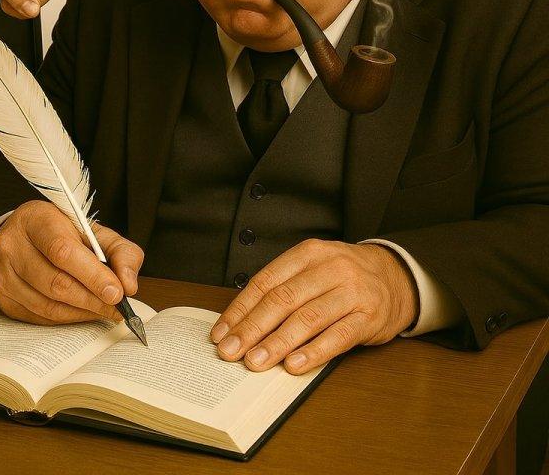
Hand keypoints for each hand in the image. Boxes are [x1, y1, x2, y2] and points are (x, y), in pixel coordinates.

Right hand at [0, 199, 143, 325]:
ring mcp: (2, 274)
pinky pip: (39, 317)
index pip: (62, 251)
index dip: (92, 275)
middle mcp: (12, 246)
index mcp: (36, 219)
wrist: (26, 235)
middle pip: (55, 282)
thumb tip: (128, 285)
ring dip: (82, 312)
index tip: (117, 292)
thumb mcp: (95, 231)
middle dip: (92, 299)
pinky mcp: (3, 298)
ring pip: (47, 305)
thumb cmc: (64, 232)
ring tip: (104, 309)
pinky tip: (83, 311)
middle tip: (117, 306)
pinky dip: (67, 319)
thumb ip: (120, 251)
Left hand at [209, 239, 418, 374]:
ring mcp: (351, 292)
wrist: (396, 276)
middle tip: (231, 351)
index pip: (266, 282)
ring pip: (307, 318)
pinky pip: (337, 336)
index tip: (221, 332)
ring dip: (277, 343)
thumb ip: (283, 288)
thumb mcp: (313, 268)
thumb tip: (241, 322)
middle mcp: (329, 268)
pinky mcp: (370, 317)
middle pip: (283, 300)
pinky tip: (293, 365)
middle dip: (252, 328)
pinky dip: (313, 352)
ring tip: (255, 362)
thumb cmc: (343, 276)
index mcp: (308, 253)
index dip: (240, 309)